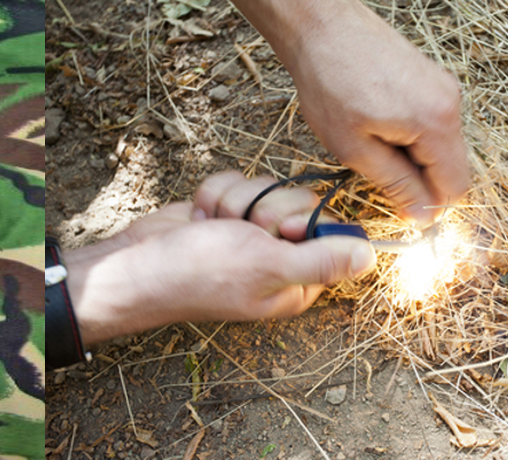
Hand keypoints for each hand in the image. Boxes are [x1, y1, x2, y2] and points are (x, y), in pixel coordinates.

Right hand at [62, 171, 375, 345]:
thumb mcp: (267, 266)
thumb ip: (321, 260)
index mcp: (299, 282)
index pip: (332, 233)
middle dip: (267, 206)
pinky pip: (239, 182)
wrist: (136, 263)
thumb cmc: (200, 274)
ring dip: (237, 199)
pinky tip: (200, 216)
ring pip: (268, 187)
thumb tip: (371, 258)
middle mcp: (281, 257)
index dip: (307, 220)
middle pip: (302, 202)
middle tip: (244, 230)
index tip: (281, 229)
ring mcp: (253, 233)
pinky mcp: (228, 213)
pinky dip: (215, 193)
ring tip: (216, 226)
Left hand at [232, 0, 469, 225]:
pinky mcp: (432, 79)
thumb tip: (422, 218)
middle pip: (452, 168)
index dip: (430, 208)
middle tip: (377, 173)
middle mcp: (451, 103)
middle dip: (420, 182)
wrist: (321, 26)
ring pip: (441, 147)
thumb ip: (396, 185)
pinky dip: (411, 136)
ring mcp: (443, 88)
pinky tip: (377, 124)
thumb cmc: (330, 81)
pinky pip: (433, 124)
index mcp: (437, 122)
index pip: (455, 188)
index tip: (400, 212)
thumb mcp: (355, 148)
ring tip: (372, 142)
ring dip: (413, 158)